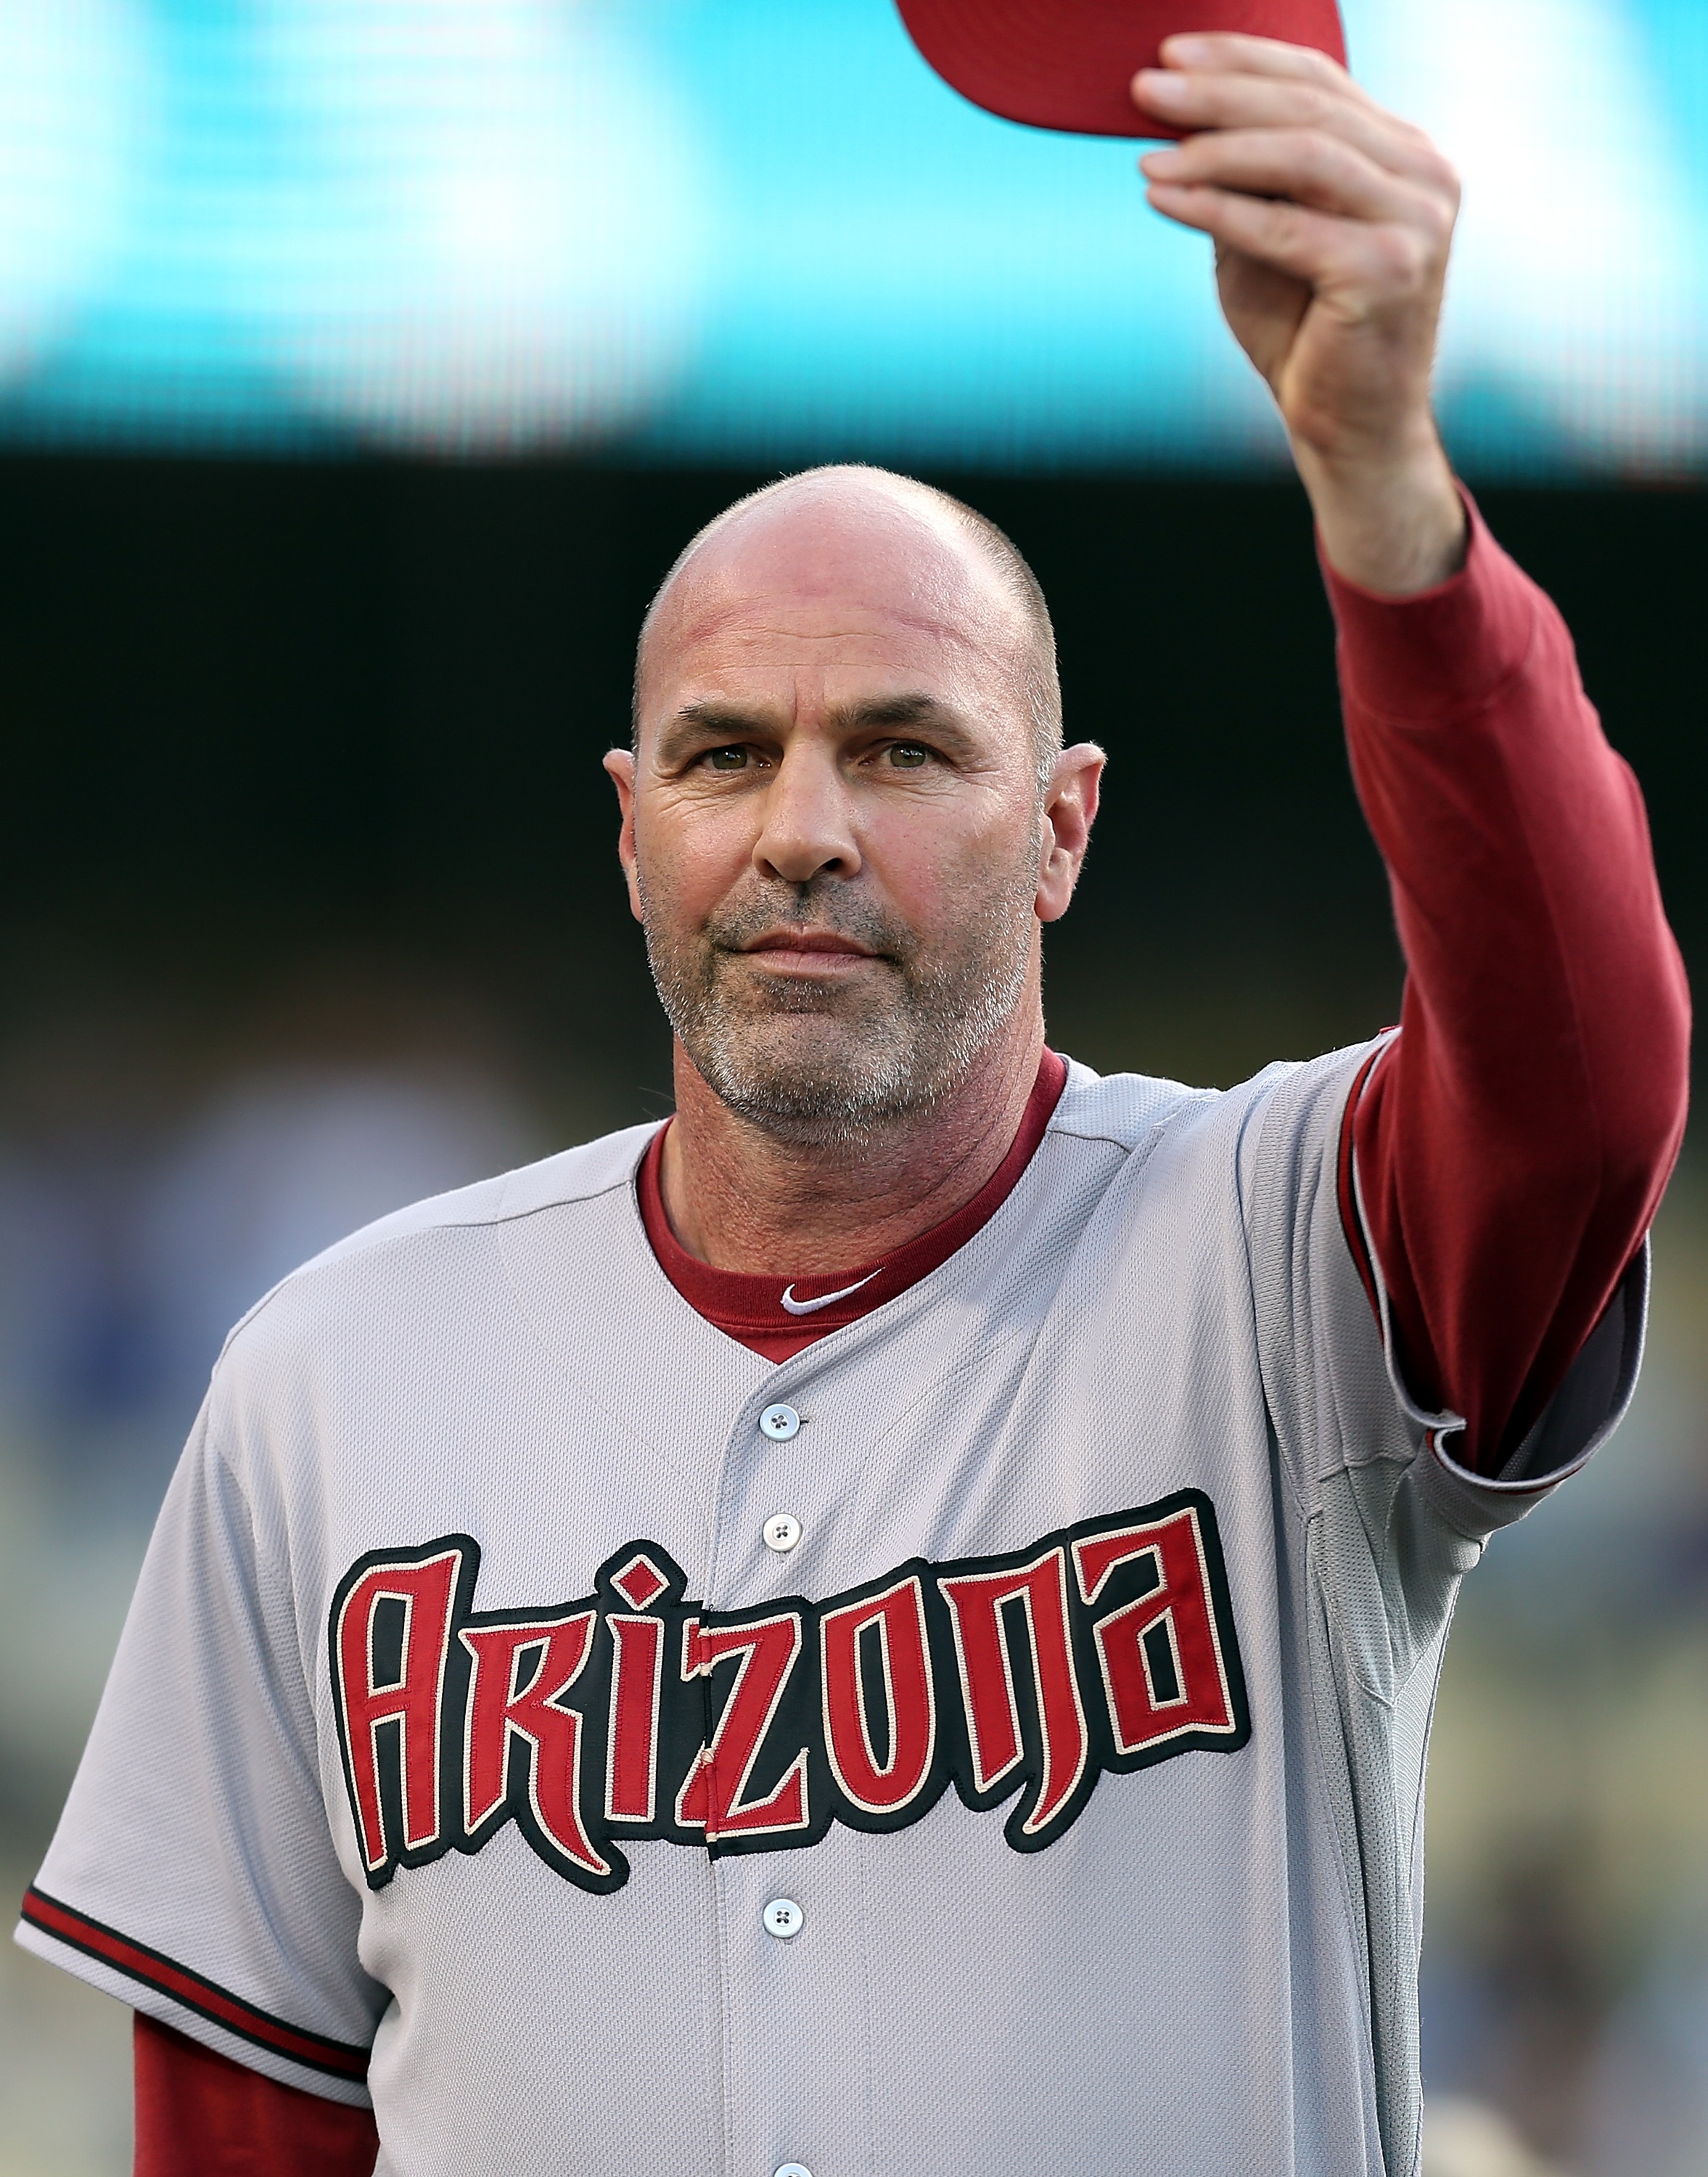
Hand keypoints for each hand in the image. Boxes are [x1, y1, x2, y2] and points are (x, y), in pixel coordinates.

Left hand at [1133, 35, 1465, 594]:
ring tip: (1147, 148)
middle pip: (1308, 108)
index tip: (1172, 54)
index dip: (1242, 60)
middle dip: (1218, 93)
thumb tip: (1179, 119)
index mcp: (1406, 157)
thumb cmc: (1308, 341)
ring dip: (1213, 147)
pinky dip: (1216, 207)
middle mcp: (1426, 176)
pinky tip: (1161, 196)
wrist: (1353, 434)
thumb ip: (1247, 182)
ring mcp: (1417, 221)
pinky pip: (1284, 224)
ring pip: (1300, 155)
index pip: (1320, 83)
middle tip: (1146, 87)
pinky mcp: (1388, 270)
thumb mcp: (1270, 242)